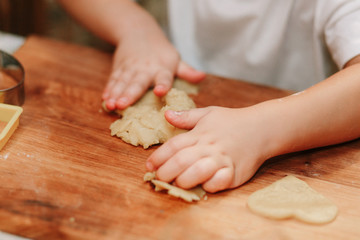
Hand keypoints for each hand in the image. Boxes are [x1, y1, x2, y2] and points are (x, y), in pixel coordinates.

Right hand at [102, 35, 204, 110]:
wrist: (138, 31)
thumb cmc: (161, 51)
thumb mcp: (176, 59)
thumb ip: (187, 71)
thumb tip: (202, 76)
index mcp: (162, 68)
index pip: (164, 77)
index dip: (163, 85)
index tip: (161, 92)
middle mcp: (145, 69)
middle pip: (137, 83)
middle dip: (129, 94)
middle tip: (122, 105)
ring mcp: (130, 69)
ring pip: (122, 83)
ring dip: (115, 94)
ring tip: (110, 105)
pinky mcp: (119, 68)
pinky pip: (113, 80)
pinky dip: (108, 89)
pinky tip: (104, 100)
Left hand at [146, 106, 274, 192]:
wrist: (262, 128)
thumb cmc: (232, 121)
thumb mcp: (208, 113)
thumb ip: (186, 116)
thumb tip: (166, 115)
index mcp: (200, 133)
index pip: (174, 145)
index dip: (159, 156)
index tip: (149, 165)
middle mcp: (209, 146)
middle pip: (182, 160)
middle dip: (166, 172)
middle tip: (159, 178)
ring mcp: (223, 160)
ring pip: (198, 171)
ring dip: (184, 180)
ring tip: (176, 184)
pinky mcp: (235, 172)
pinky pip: (220, 182)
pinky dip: (209, 185)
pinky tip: (202, 186)